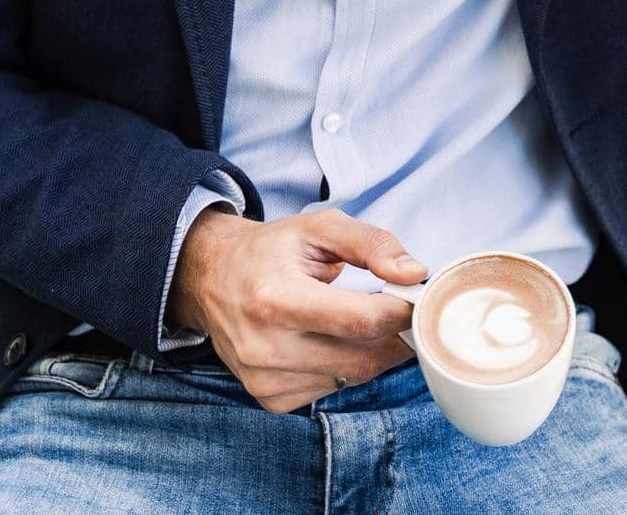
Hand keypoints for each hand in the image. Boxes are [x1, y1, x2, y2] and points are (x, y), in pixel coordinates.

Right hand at [166, 206, 427, 413]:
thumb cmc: (271, 250)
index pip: (360, 320)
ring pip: (352, 377)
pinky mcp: (269, 398)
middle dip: (395, 335)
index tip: (416, 296)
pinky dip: (345, 367)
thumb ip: (372, 243)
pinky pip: (331, 390)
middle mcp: (266, 346)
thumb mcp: (320, 228)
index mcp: (277, 297)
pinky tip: (332, 340)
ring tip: (363, 319)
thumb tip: (414, 273)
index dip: (401, 311)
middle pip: (362, 356)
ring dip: (372, 351)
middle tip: (403, 310)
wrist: (211, 278)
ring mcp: (265, 379)